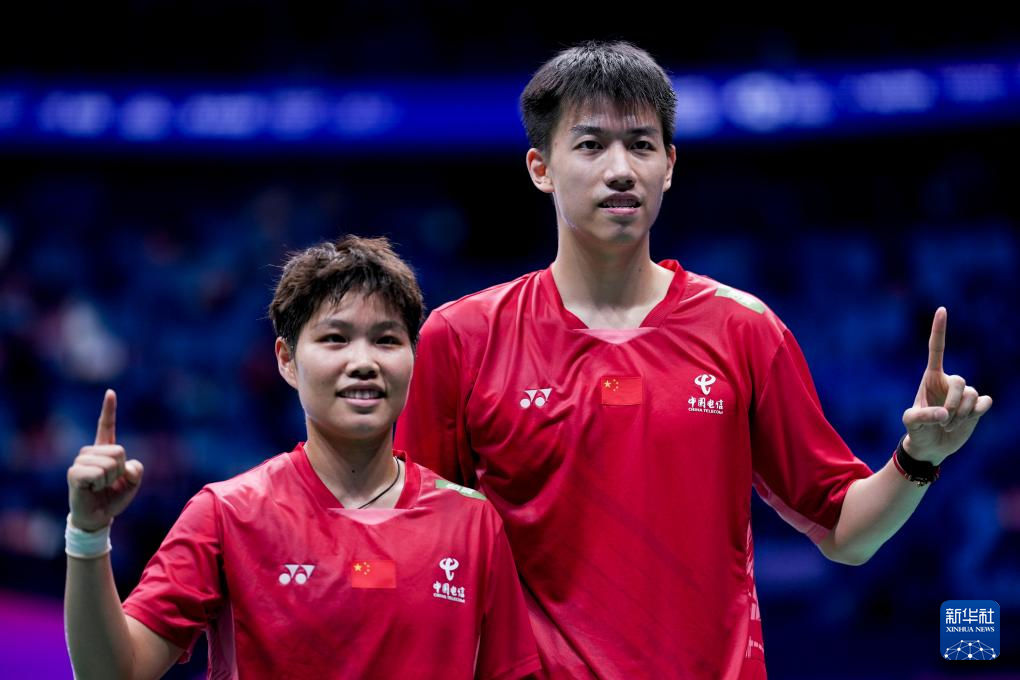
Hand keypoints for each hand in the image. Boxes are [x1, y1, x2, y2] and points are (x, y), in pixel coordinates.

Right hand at [67, 390, 143, 531]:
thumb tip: (127, 466)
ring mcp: (81, 462)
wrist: (98, 516)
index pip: (107, 426)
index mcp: (105, 450)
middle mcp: (91, 452)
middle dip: (121, 470)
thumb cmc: (113, 497)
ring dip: (110, 479)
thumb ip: (136, 470)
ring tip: (100, 486)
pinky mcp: (74, 474)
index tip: (110, 392)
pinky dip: (100, 484)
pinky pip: (97, 473)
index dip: (109, 409)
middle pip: (119, 451)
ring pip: (109, 463)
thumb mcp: (132, 482)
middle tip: (109, 482)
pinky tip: (91, 489)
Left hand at [901, 307, 992, 464]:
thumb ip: (923, 416)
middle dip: (954, 404)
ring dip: (962, 414)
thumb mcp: (910, 423)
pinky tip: (968, 420)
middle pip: (961, 382)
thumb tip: (944, 413)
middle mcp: (949, 382)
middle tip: (944, 421)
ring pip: (973, 395)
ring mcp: (964, 394)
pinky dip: (977, 413)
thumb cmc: (916, 430)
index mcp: (931, 378)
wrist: (930, 446)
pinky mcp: (977, 407)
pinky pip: (986, 402)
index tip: (942, 309)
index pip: (936, 349)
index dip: (939, 330)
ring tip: (949, 425)